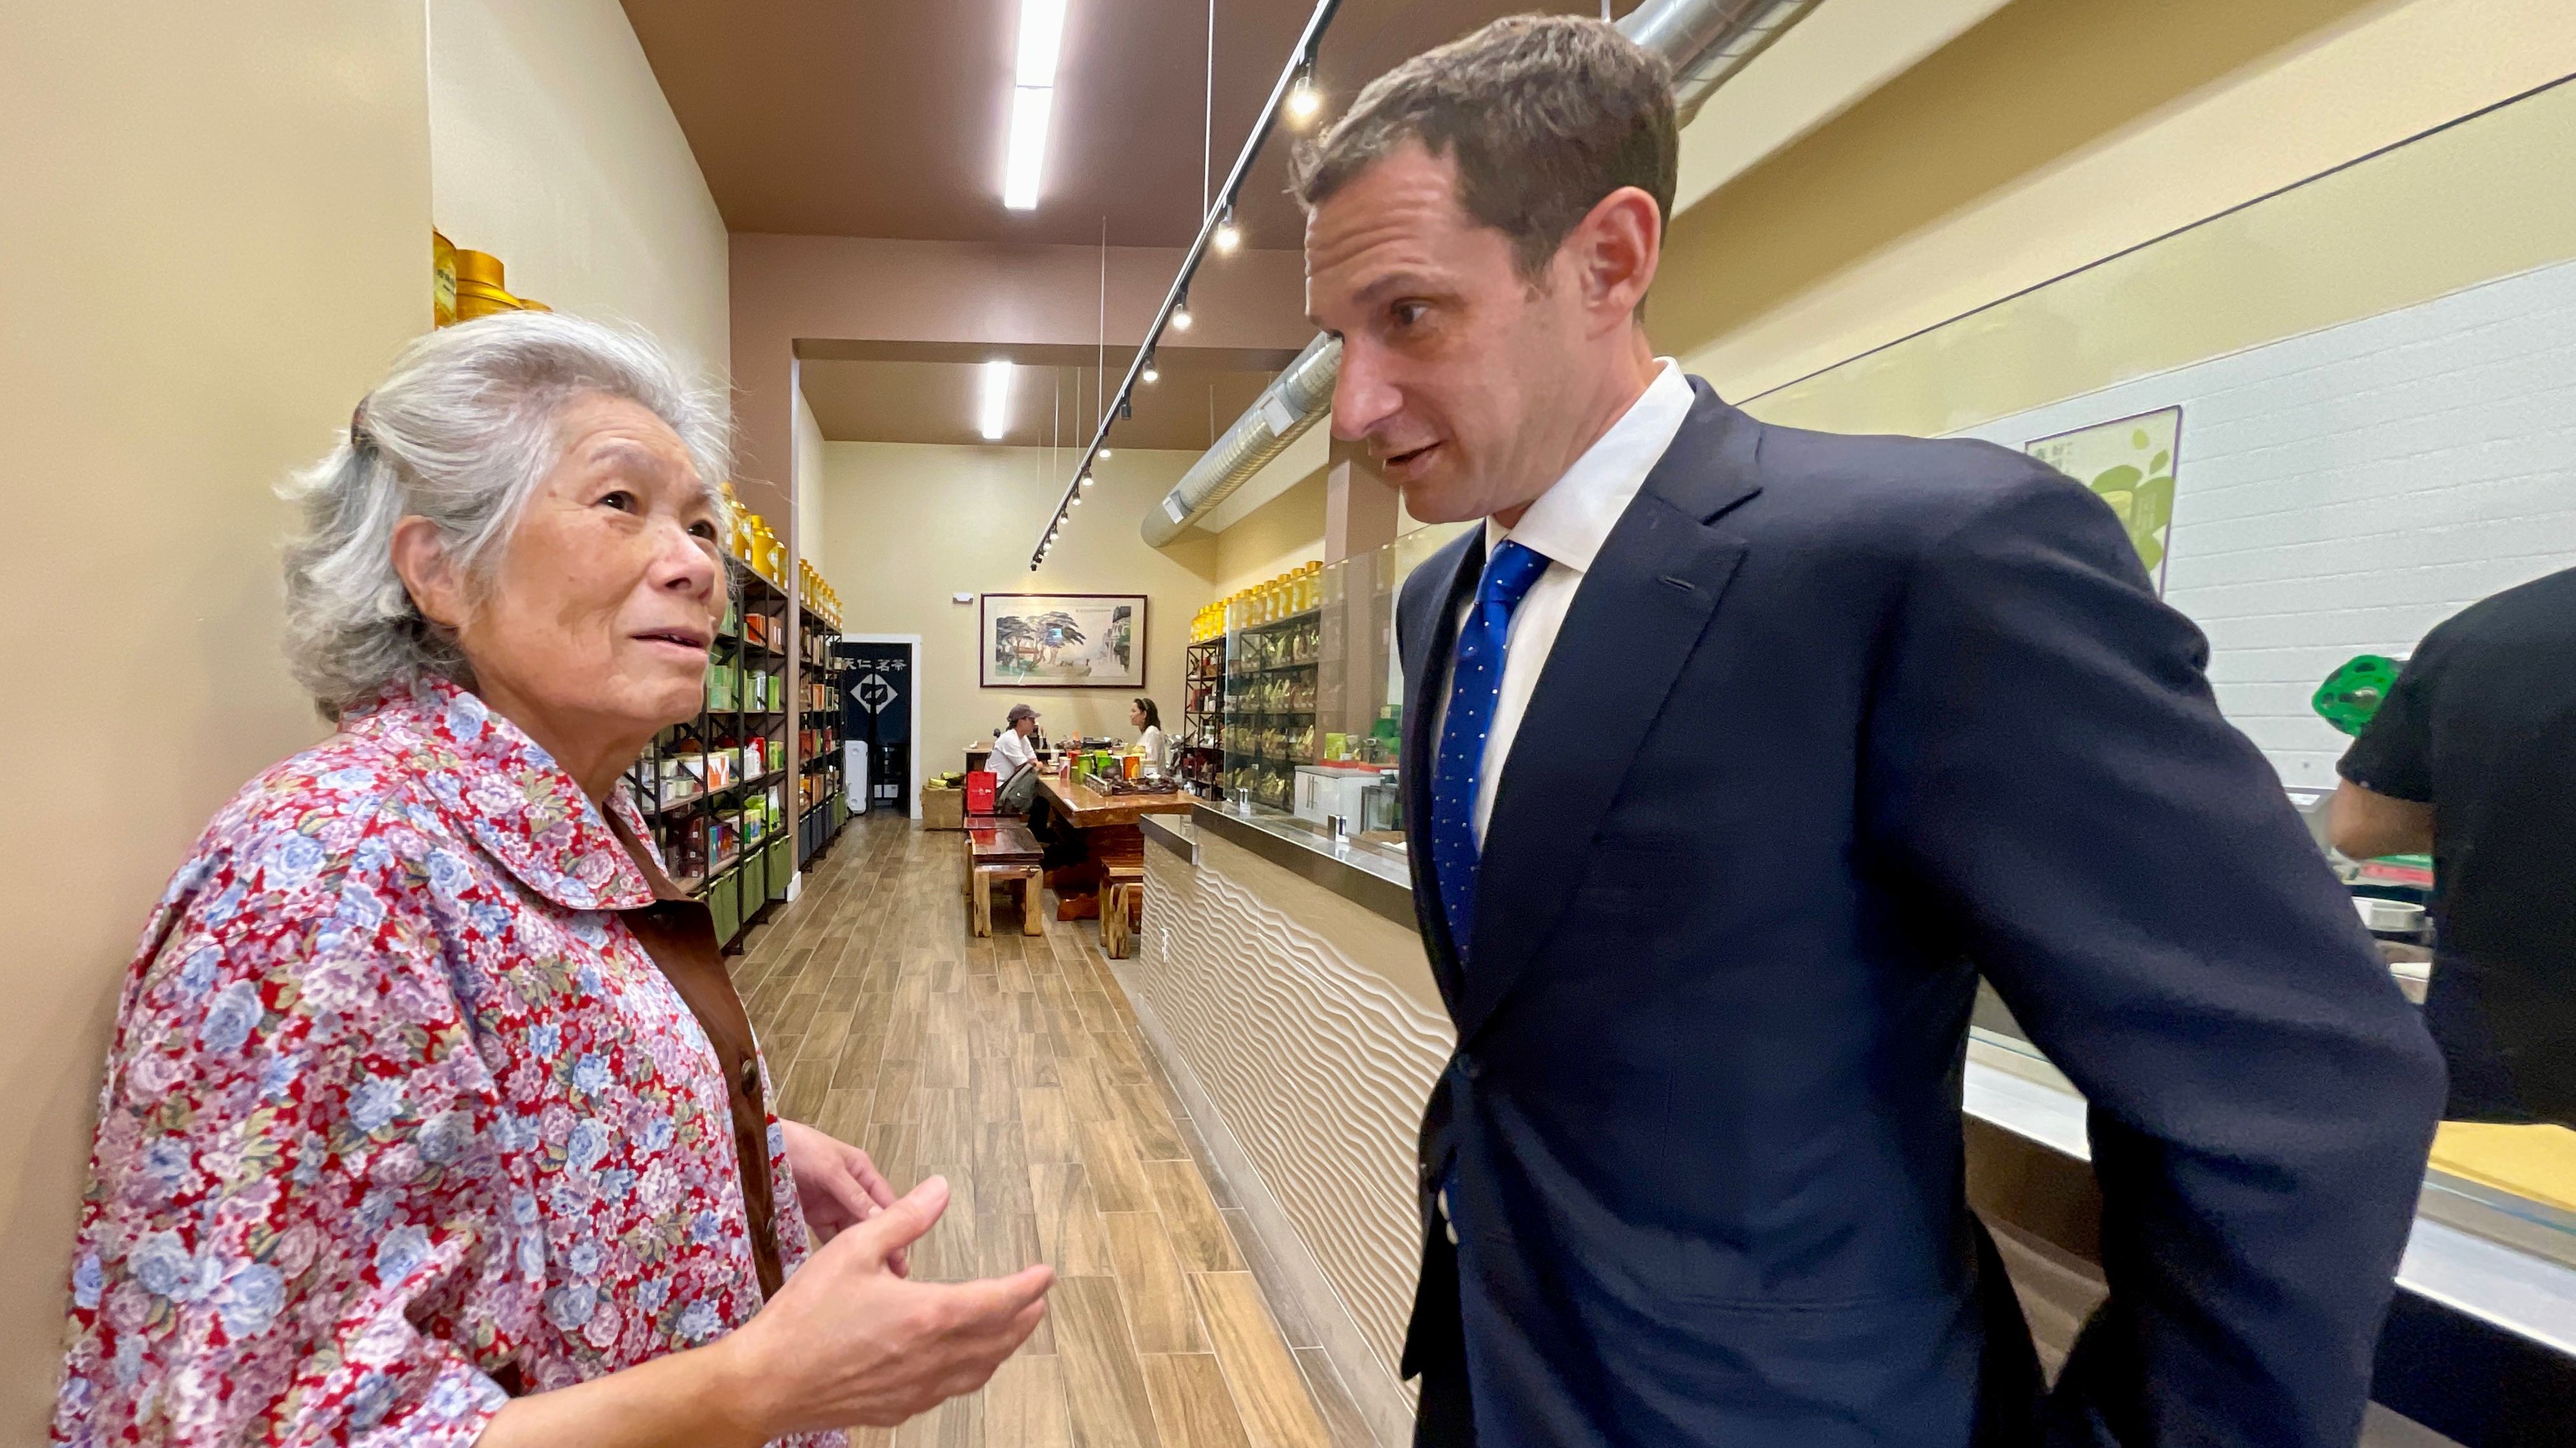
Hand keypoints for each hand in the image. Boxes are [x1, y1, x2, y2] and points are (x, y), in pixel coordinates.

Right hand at [718, 1175, 1053, 1436]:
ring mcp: (917, 1388)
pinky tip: (964, 1363)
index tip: (1045, 1274)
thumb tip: (940, 1190)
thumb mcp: (852, 1249)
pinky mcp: (899, 1407)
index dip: (1028, 1286)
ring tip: (1013, 1329)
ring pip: (979, 1369)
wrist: (767, 1382)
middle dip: (1024, 1317)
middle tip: (1037, 1300)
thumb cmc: (804, 1318)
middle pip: (998, 1339)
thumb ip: (903, 1218)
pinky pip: (951, 1390)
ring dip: (1003, 1347)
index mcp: (927, 1315)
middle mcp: (932, 1357)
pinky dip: (971, 1371)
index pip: (998, 1300)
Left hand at [780, 1119, 899, 1262]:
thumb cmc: (800, 1147)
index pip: (886, 1201)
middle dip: (882, 1242)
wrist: (761, 1146)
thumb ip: (854, 1195)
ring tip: (872, 1275)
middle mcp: (852, 1190)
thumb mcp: (830, 1169)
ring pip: (852, 1231)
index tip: (902, 1253)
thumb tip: (881, 1220)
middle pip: (872, 1220)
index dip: (896, 1225)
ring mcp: (832, 1204)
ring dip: (861, 1249)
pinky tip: (843, 1266)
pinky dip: (836, 1249)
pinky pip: (829, 1235)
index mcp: (862, 1172)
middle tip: (893, 1273)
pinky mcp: (814, 1215)